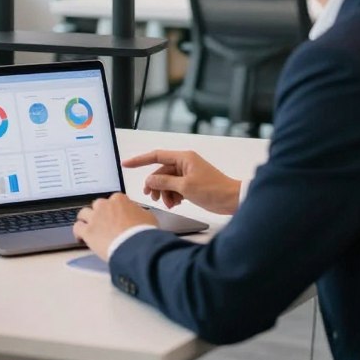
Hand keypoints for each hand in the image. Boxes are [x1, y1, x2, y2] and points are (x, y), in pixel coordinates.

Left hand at [72, 194, 155, 260]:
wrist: (135, 245)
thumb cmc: (143, 232)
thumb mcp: (148, 217)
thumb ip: (139, 212)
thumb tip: (138, 214)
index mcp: (119, 199)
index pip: (113, 200)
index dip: (114, 209)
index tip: (115, 216)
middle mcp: (104, 205)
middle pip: (97, 205)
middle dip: (99, 213)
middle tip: (103, 223)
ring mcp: (94, 217)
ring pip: (83, 213)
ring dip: (86, 220)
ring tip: (88, 228)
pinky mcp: (87, 231)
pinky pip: (77, 228)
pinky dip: (78, 232)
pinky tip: (80, 237)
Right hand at [123, 150, 240, 215]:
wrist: (232, 200)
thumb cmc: (214, 190)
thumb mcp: (186, 187)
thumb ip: (165, 182)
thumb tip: (150, 180)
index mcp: (183, 158)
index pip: (156, 155)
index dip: (140, 160)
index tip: (127, 164)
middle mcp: (185, 163)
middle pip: (161, 172)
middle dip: (156, 185)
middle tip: (152, 197)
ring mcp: (188, 173)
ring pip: (167, 181)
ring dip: (165, 193)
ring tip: (169, 203)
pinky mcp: (191, 183)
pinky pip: (175, 187)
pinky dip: (173, 195)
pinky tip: (176, 203)